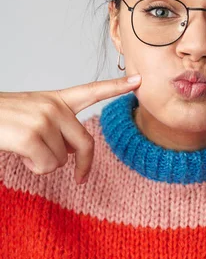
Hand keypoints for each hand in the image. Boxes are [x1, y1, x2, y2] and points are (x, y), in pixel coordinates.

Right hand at [0, 74, 141, 184]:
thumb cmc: (2, 120)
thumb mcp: (33, 118)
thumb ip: (57, 129)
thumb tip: (72, 153)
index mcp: (55, 100)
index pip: (91, 91)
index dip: (116, 86)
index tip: (139, 79)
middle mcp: (54, 107)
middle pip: (86, 143)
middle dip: (84, 165)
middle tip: (82, 179)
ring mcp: (43, 120)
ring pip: (61, 161)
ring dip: (43, 163)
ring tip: (23, 149)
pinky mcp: (31, 136)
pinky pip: (47, 167)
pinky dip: (33, 168)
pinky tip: (19, 154)